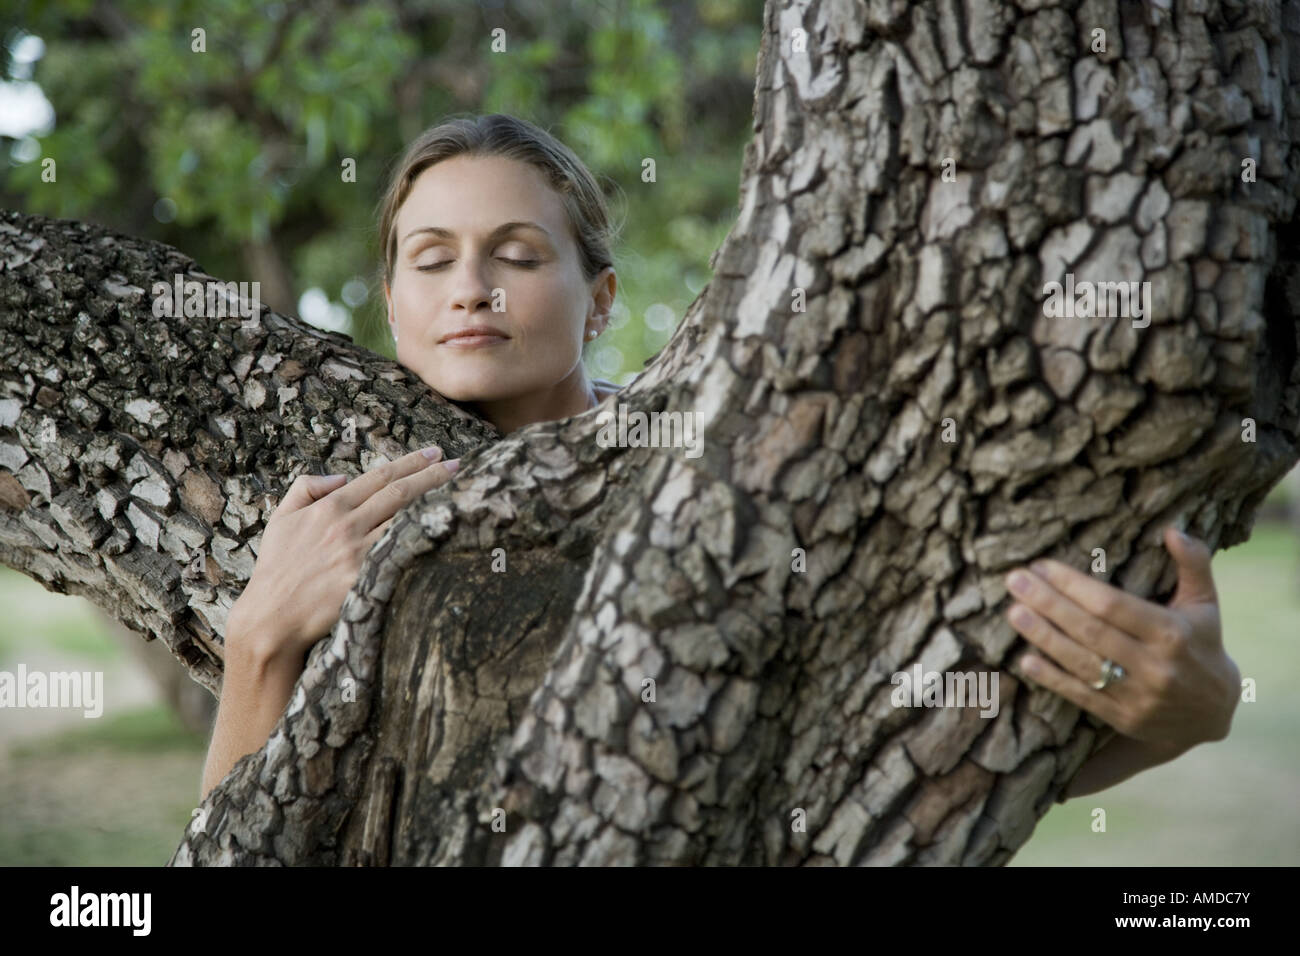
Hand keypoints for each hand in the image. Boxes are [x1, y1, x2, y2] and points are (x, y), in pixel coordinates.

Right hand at [227, 446, 460, 665]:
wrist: (272, 618)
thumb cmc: (277, 568)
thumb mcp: (280, 519)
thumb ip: (306, 487)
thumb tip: (341, 476)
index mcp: (330, 507)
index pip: (380, 476)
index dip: (411, 462)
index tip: (435, 453)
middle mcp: (347, 525)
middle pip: (400, 492)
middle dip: (432, 475)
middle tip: (458, 464)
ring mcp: (358, 552)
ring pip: (406, 519)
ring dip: (436, 503)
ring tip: (462, 491)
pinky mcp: (365, 579)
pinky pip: (401, 553)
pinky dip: (424, 539)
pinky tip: (446, 530)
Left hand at [1003, 527, 1239, 753]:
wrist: (1213, 714)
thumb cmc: (1202, 645)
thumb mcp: (1205, 604)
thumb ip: (1194, 564)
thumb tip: (1174, 530)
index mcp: (1172, 633)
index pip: (1112, 605)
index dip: (1074, 585)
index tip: (1042, 566)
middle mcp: (1155, 666)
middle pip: (1090, 631)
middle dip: (1048, 604)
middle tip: (1015, 581)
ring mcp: (1138, 696)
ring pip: (1081, 663)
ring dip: (1043, 636)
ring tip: (1013, 612)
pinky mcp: (1123, 718)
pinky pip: (1081, 696)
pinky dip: (1051, 677)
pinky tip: (1025, 659)